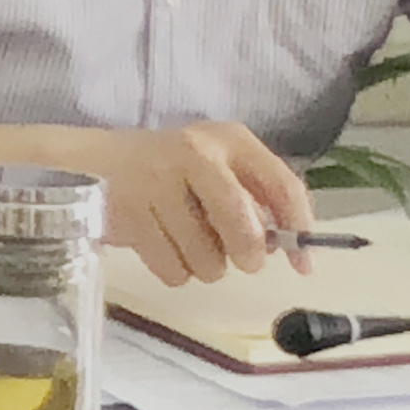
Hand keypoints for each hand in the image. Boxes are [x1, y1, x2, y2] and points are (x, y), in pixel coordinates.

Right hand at [84, 121, 314, 285]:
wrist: (106, 159)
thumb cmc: (180, 169)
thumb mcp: (224, 165)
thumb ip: (262, 199)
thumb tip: (295, 249)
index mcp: (229, 140)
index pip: (281, 186)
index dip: (299, 229)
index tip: (303, 264)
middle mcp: (193, 153)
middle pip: (242, 228)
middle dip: (247, 254)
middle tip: (242, 259)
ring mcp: (155, 182)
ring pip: (206, 259)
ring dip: (205, 264)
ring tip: (190, 241)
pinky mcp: (126, 213)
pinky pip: (172, 270)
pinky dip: (175, 269)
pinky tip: (165, 245)